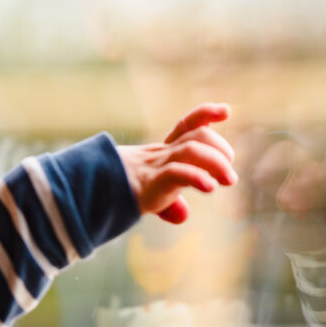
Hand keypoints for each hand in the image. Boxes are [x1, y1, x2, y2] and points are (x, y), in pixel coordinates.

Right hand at [117, 103, 237, 224]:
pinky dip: (197, 177)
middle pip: (197, 135)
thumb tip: (183, 215)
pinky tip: (209, 187)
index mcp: (164, 150)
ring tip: (228, 180)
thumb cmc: (125, 192)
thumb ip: (171, 203)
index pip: (186, 125)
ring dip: (216, 162)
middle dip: (220, 147)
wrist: (96, 191)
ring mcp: (157, 165)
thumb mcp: (152, 195)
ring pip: (191, 149)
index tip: (226, 111)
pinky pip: (177, 172)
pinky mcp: (152, 181)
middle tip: (229, 174)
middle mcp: (163, 152)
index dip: (206, 114)